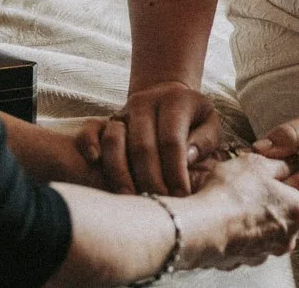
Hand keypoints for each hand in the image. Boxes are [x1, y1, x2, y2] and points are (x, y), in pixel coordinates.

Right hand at [98, 81, 222, 194]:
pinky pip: (91, 130)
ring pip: (115, 141)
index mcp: (175, 102)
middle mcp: (145, 103)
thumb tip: (188, 158)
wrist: (167, 95)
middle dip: (151, 180)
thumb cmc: (193, 118)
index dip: (175, 171)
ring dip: (122, 175)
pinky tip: (96, 164)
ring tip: (132, 200)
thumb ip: (205, 140)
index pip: (171, 140)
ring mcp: (124, 111)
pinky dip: (90, 145)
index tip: (181, 196)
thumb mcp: (209, 122)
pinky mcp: (108, 119)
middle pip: (142, 146)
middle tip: (159, 204)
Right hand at [177, 152, 298, 271]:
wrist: (202, 227)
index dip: (294, 182)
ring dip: (259, 221)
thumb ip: (279, 164)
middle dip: (279, 207)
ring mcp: (267, 251)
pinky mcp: (246, 260)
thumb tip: (288, 164)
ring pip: (271, 234)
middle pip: (292, 219)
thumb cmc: (231, 194)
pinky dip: (243, 234)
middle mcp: (289, 236)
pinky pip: (250, 244)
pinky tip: (230, 220)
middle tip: (259, 191)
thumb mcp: (257, 163)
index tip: (284, 176)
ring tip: (239, 204)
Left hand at [252, 87, 298, 220]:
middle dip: (279, 189)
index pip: (291, 203)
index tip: (258, 167)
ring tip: (283, 162)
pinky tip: (295, 167)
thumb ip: (290, 136)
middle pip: (296, 209)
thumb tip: (258, 148)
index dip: (272, 186)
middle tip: (267, 163)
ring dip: (290, 188)